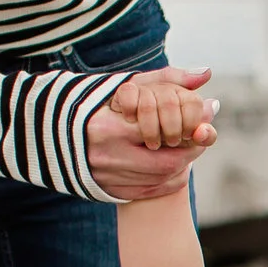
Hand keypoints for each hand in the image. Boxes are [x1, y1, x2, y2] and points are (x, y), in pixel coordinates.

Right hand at [87, 67, 218, 200]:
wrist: (61, 131)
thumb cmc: (103, 103)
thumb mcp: (133, 84)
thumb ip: (168, 78)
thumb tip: (206, 75)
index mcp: (109, 127)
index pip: (166, 134)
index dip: (189, 133)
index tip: (197, 127)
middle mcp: (107, 155)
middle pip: (167, 163)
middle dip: (187, 154)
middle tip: (193, 142)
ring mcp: (107, 177)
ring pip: (160, 180)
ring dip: (179, 167)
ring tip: (182, 152)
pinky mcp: (110, 191)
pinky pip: (150, 192)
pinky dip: (167, 181)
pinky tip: (170, 168)